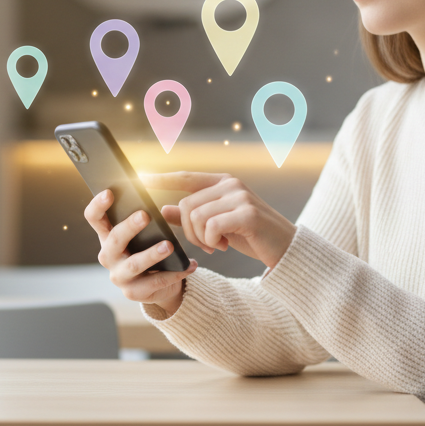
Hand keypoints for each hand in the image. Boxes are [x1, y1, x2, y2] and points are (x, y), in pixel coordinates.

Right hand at [84, 189, 196, 315]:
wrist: (160, 284)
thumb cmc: (151, 249)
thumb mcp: (146, 233)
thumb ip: (146, 220)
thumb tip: (159, 207)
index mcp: (108, 236)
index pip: (94, 218)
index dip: (98, 205)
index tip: (109, 192)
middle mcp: (108, 256)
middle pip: (114, 239)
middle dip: (129, 227)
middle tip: (145, 215)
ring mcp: (119, 276)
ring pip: (134, 264)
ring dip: (152, 254)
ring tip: (170, 245)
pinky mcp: (134, 293)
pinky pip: (156, 282)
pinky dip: (175, 273)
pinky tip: (190, 264)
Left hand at [141, 172, 295, 269]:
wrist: (285, 248)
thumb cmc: (250, 235)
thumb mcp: (217, 224)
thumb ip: (191, 216)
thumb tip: (162, 210)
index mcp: (223, 183)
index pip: (186, 177)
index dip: (162, 178)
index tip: (139, 178)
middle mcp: (231, 184)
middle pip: (187, 205)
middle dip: (190, 231)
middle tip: (206, 244)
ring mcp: (240, 196)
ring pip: (196, 217)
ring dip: (201, 238)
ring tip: (216, 244)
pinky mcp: (247, 213)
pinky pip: (211, 227)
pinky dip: (212, 240)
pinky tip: (223, 245)